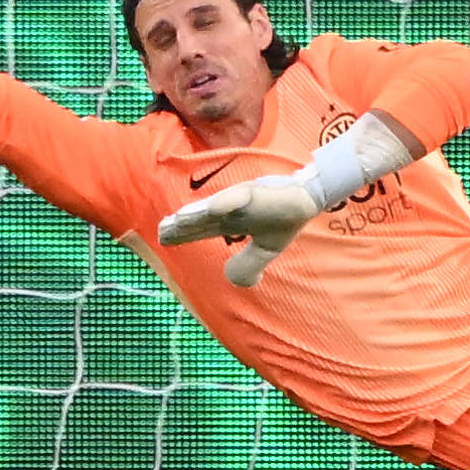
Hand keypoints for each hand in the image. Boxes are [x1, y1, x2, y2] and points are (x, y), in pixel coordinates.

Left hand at [158, 176, 321, 287]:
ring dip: (194, 214)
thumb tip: (228, 277)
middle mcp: (230, 210)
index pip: (201, 230)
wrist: (308, 199)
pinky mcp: (254, 192)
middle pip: (200, 219)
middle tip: (160, 231)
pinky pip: (236, 197)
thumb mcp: (265, 251)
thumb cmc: (284, 219)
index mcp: (232, 223)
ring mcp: (240, 199)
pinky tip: (211, 209)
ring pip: (211, 208)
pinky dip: (224, 202)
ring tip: (175, 221)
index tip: (163, 239)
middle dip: (180, 226)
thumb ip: (248, 265)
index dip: (183, 234)